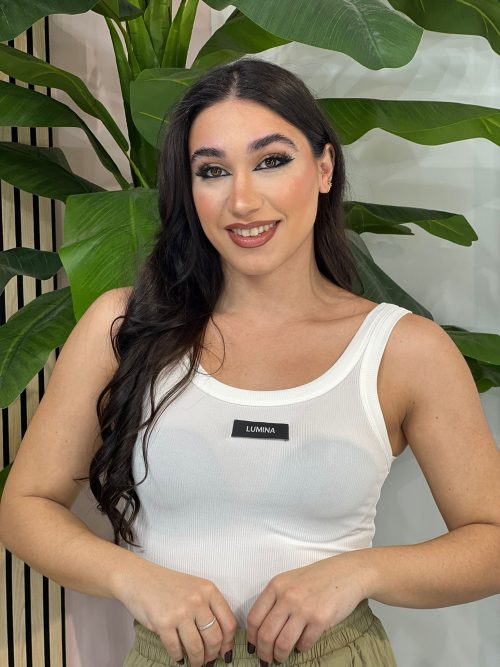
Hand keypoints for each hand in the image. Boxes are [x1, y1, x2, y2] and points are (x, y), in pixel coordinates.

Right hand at [115, 559, 236, 666]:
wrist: (138, 578)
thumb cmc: (167, 584)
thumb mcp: (194, 588)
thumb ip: (209, 608)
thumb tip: (220, 640)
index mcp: (208, 590)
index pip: (228, 623)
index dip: (228, 643)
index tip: (225, 652)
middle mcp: (197, 600)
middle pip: (215, 638)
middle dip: (212, 655)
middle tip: (208, 661)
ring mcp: (181, 612)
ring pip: (197, 648)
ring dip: (197, 661)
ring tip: (195, 663)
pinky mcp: (163, 623)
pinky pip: (176, 649)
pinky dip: (179, 657)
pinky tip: (178, 657)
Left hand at [246, 551, 373, 664]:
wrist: (346, 573)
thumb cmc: (316, 578)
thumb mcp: (289, 581)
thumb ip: (275, 599)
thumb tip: (260, 629)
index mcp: (276, 585)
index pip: (254, 618)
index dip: (252, 637)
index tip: (253, 646)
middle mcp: (287, 596)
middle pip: (266, 634)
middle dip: (264, 652)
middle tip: (266, 659)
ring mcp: (304, 608)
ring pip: (282, 643)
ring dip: (280, 656)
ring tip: (281, 657)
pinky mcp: (321, 619)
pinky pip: (304, 643)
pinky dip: (300, 649)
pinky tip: (302, 645)